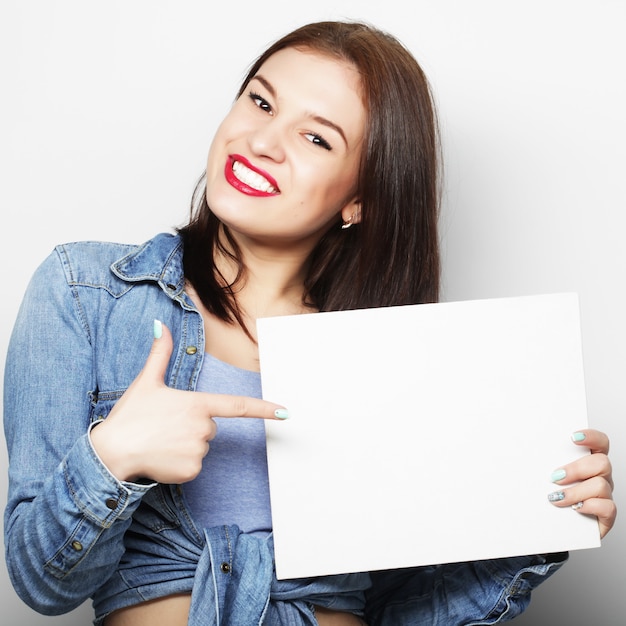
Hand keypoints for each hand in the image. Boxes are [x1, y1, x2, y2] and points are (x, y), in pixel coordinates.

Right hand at [90, 321, 285, 483]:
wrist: (111, 453)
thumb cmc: (130, 416)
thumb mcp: (146, 381)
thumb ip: (160, 353)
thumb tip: (161, 325)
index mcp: (197, 404)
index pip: (238, 406)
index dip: (264, 408)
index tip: (285, 412)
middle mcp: (203, 428)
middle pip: (209, 426)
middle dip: (192, 425)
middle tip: (165, 425)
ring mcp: (199, 452)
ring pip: (201, 447)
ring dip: (186, 445)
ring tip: (160, 441)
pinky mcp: (191, 472)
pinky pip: (194, 466)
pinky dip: (180, 464)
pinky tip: (162, 457)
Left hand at [548, 429, 615, 537]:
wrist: (554, 525)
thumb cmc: (551, 497)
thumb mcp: (547, 476)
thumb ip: (546, 463)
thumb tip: (527, 450)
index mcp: (589, 462)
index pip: (600, 443)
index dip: (591, 437)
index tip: (573, 437)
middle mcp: (600, 476)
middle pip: (602, 462)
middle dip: (576, 469)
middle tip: (555, 477)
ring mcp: (605, 495)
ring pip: (601, 485)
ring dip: (575, 491)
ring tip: (557, 498)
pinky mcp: (606, 515)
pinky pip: (607, 507)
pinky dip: (589, 506)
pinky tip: (575, 509)